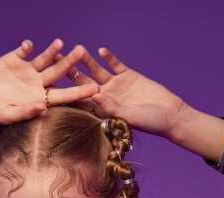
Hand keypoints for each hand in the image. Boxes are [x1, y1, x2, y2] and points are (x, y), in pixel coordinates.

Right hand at [0, 38, 99, 126]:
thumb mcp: (6, 115)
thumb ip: (25, 111)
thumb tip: (42, 108)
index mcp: (39, 100)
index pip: (63, 96)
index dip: (79, 93)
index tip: (95, 90)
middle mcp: (37, 84)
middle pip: (58, 73)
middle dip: (70, 63)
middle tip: (82, 51)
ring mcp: (27, 70)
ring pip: (45, 59)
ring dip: (53, 50)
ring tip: (62, 42)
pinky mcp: (15, 59)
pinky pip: (24, 50)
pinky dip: (27, 47)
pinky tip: (28, 46)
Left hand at [56, 45, 187, 137]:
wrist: (171, 115)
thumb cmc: (151, 123)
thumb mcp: (130, 116)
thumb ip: (112, 107)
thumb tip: (94, 96)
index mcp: (102, 111)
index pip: (80, 100)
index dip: (66, 92)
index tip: (52, 83)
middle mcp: (106, 97)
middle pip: (84, 82)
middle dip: (70, 71)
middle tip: (56, 59)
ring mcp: (117, 86)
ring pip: (97, 71)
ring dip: (87, 61)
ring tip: (77, 49)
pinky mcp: (129, 76)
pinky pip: (115, 65)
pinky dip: (109, 58)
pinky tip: (101, 50)